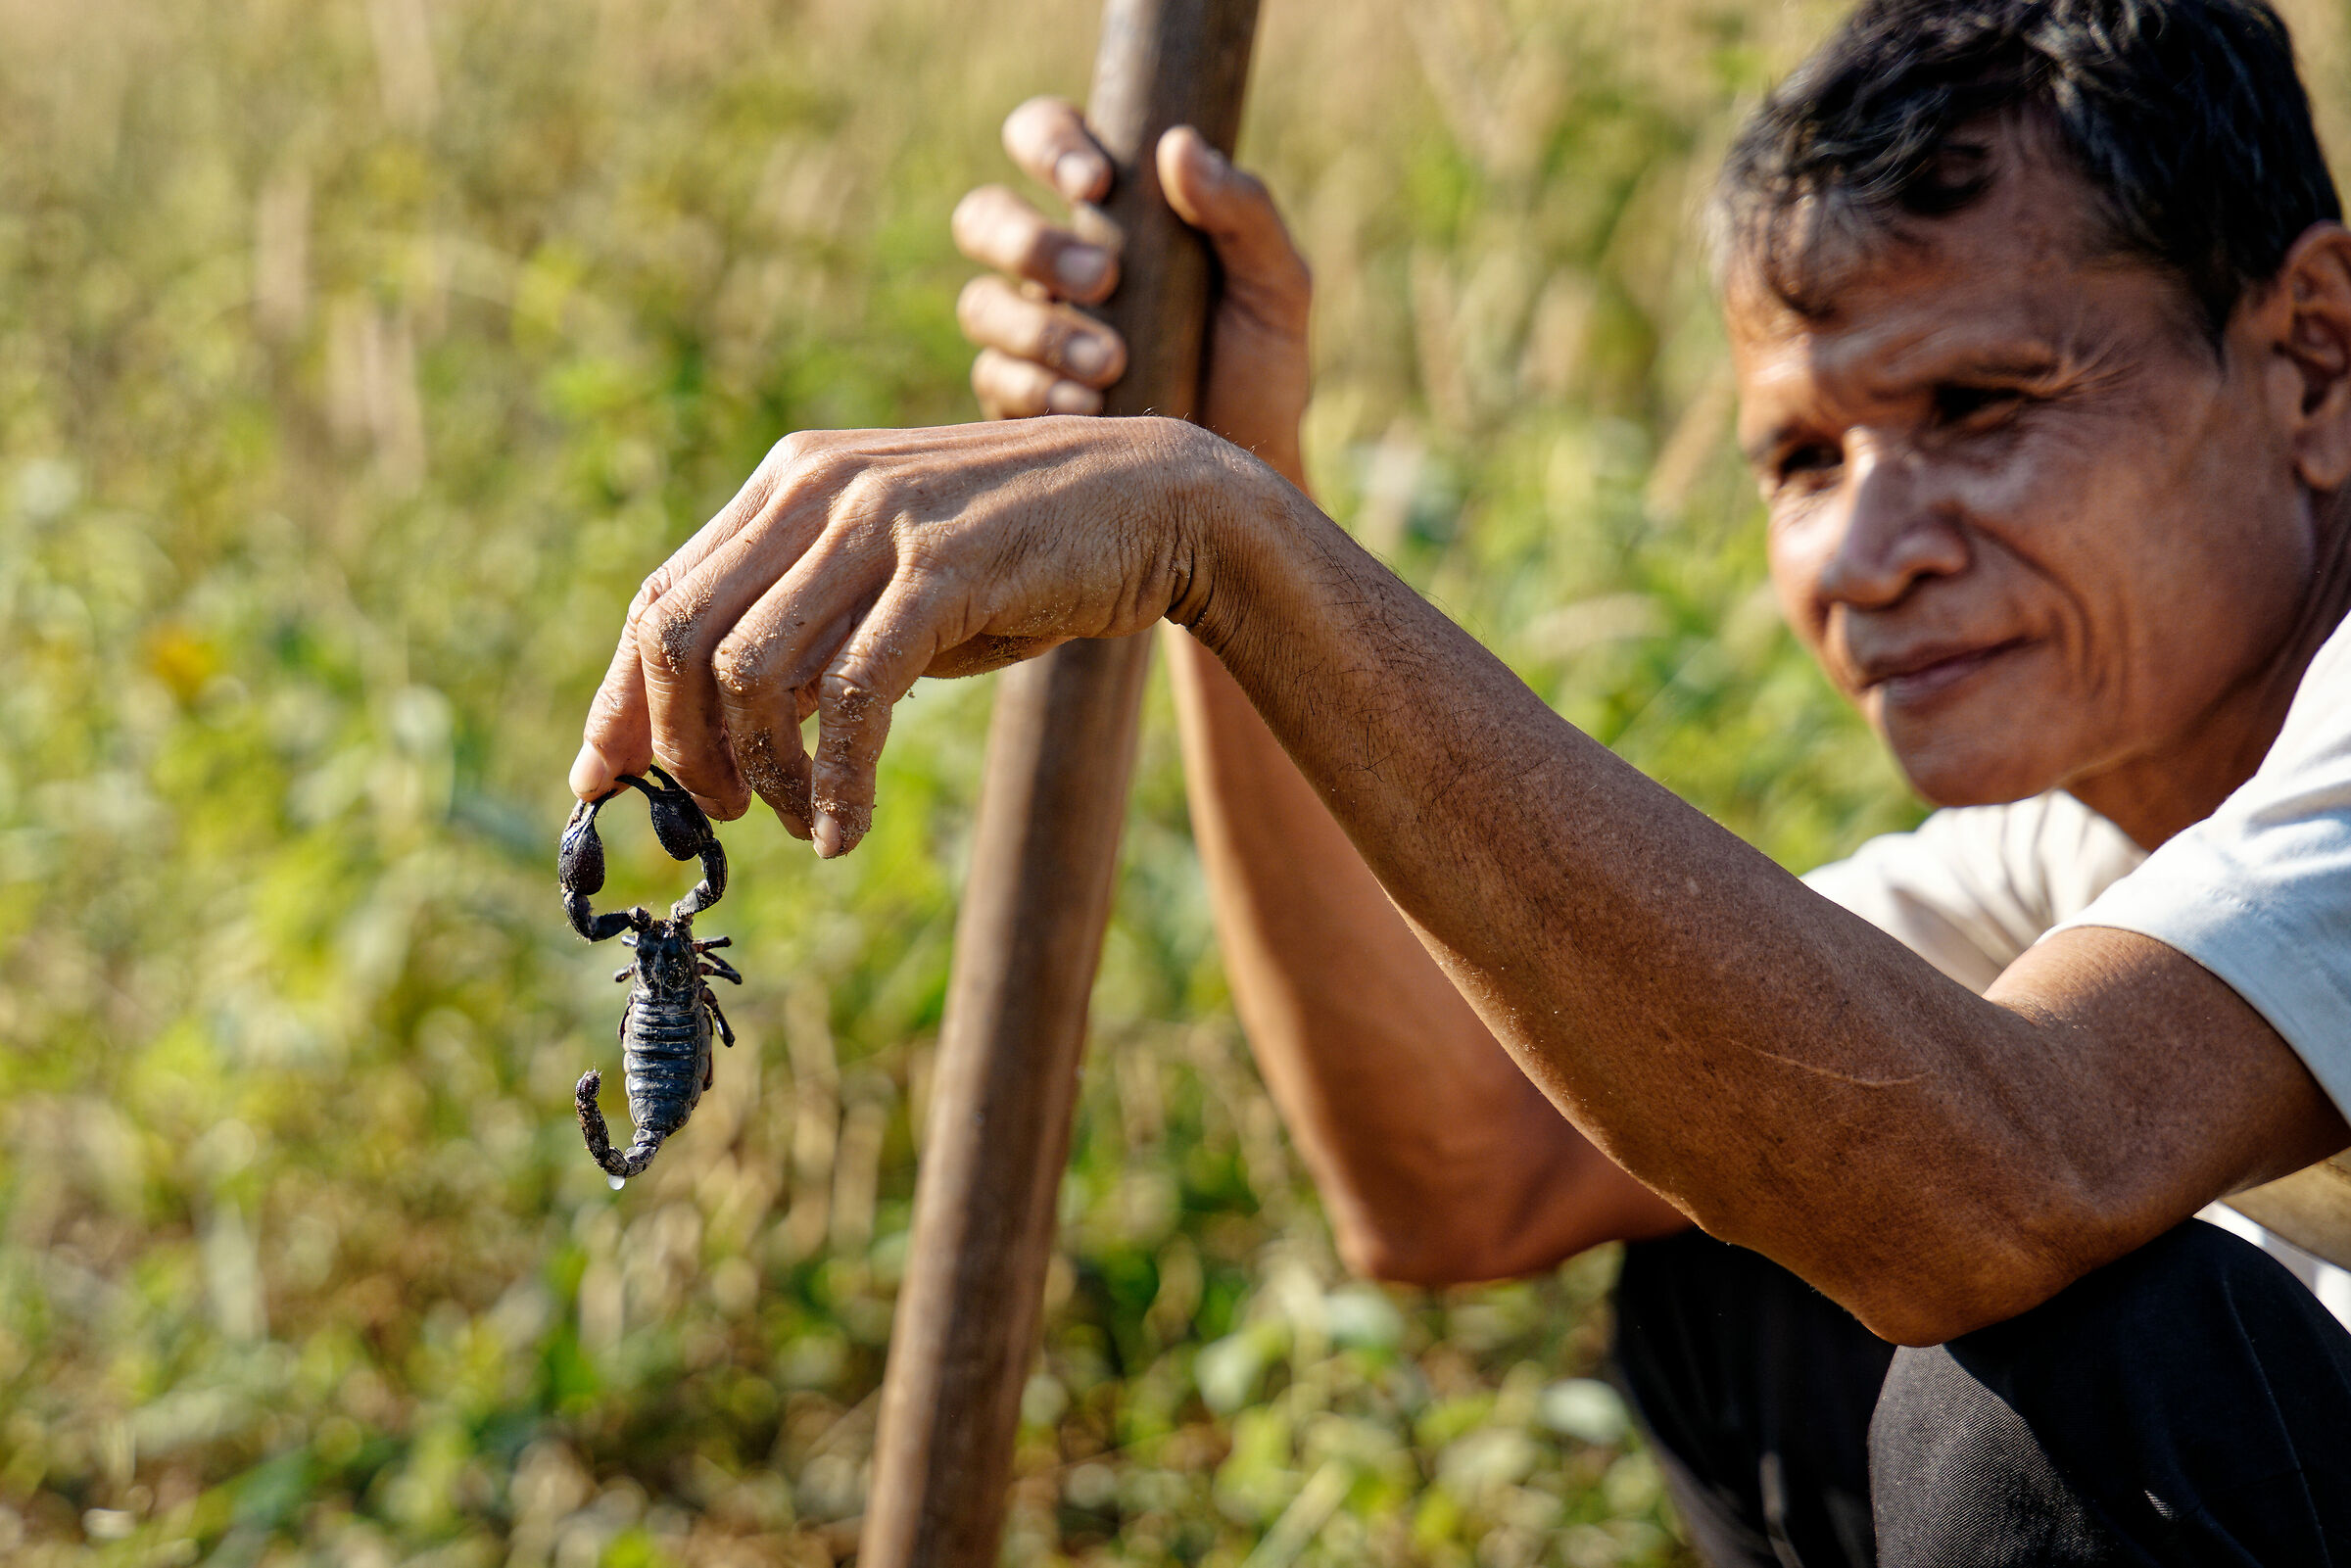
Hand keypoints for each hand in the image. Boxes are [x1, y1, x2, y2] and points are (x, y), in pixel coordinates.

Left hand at [569, 416, 1261, 852]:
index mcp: (790, 479)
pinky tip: (843, 832)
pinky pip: (852, 695)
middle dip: (679, 747)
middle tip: (720, 816)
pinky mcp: (943, 567)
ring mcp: (879, 518)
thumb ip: (804, 631)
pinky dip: (836, 781)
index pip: (662, 595)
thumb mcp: (891, 585)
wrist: (1156, 501)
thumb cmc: (1021, 557)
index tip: (602, 782)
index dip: (618, 700)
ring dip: (760, 774)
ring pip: (753, 671)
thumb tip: (707, 734)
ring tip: (797, 824)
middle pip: (681, 635)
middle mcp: (817, 484)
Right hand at [954, 97, 1311, 476]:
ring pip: (980, 303)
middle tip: (1103, 278)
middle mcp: (1054, 265)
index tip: (1097, 184)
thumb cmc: (1262, 370)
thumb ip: (1243, 212)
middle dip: (1030, 241)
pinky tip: (1093, 408)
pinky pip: (994, 381)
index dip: (1050, 144)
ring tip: (1112, 362)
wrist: (1247, 473)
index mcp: (1109, 212)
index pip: (1045, 137)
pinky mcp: (1019, 402)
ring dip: (1041, 328)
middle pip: (984, 216)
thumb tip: (1178, 146)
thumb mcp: (1276, 287)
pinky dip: (1040, 390)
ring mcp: (1029, 334)